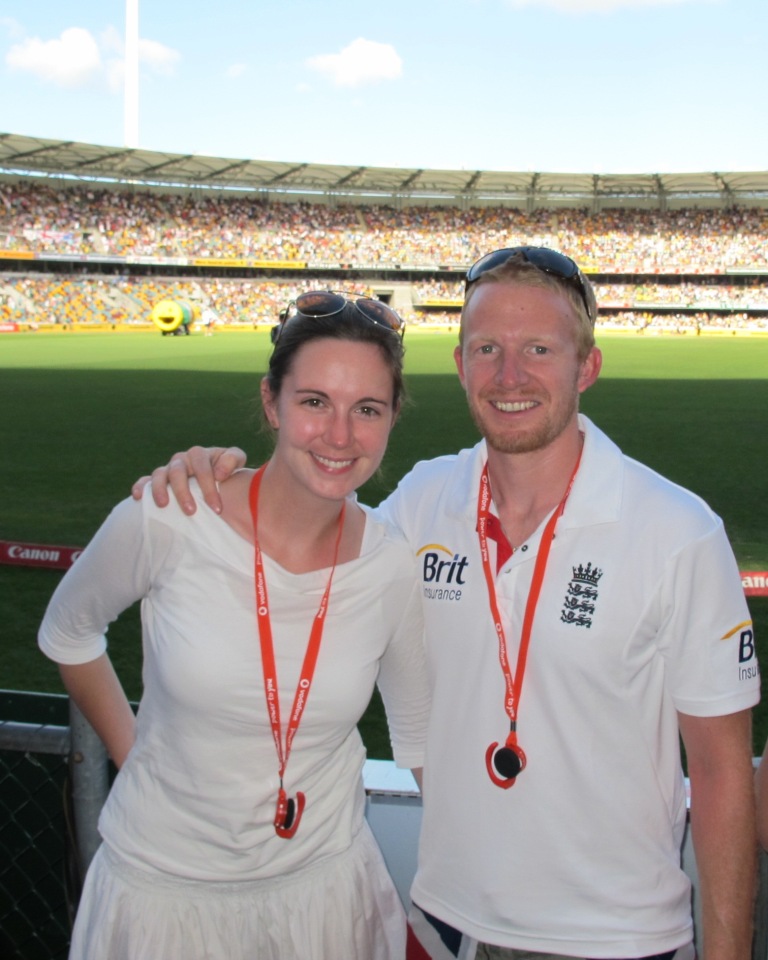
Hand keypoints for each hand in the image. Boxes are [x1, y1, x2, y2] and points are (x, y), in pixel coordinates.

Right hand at [131, 446, 247, 514]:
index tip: (217, 508)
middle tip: (192, 511)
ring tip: (163, 505)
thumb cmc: (226, 471)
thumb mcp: (235, 460)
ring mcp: (168, 470)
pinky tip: (138, 497)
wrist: (219, 478)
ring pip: (159, 475)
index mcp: (200, 455)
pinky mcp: (157, 481)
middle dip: (184, 492)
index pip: (202, 466)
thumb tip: (219, 473)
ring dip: (160, 489)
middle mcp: (181, 460)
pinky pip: (144, 481)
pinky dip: (139, 487)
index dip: (209, 486)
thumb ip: (233, 459)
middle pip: (178, 471)